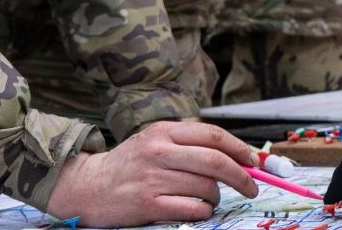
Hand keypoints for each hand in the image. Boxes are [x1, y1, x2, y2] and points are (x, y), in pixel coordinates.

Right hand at [47, 120, 255, 226]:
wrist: (89, 186)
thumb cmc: (129, 164)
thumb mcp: (154, 140)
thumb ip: (188, 143)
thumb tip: (234, 155)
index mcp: (163, 131)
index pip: (212, 136)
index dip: (239, 149)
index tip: (252, 160)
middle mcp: (159, 152)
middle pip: (214, 162)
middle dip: (241, 176)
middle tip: (251, 187)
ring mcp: (153, 178)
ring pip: (206, 188)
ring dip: (216, 197)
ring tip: (210, 198)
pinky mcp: (148, 204)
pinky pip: (192, 209)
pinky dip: (202, 211)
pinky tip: (197, 208)